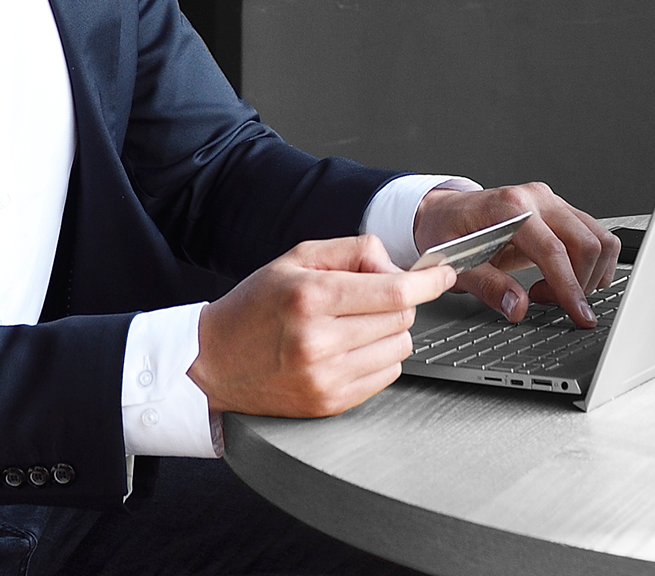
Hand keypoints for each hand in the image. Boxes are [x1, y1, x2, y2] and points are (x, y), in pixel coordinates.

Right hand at [188, 235, 456, 416]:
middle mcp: (318, 340)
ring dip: (389, 332)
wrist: (212, 363)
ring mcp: (325, 377)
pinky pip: (386, 377)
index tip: (443, 275)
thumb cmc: (254, 307)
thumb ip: (353, 250)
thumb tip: (399, 267)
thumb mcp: (296, 260)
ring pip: (399, 348)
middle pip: (401, 318)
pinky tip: (349, 350)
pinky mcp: (330, 403)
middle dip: (398, 303)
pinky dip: (379, 359)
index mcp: (310, 297)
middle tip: (369, 298)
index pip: (394, 291)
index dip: (428, 282)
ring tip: (353, 326)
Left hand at [413, 183, 618, 326]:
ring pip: (598, 239)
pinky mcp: (560, 209)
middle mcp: (537, 198)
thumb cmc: (446, 232)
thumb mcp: (456, 264)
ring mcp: (552, 201)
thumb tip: (518, 307)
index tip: (579, 314)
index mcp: (510, 207)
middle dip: (578, 284)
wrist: (444, 212)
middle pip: (586, 244)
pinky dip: (590, 263)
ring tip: (552, 289)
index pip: (554, 251)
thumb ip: (488, 286)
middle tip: (546, 301)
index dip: (569, 287)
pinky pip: (594, 235)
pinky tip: (562, 276)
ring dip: (588, 273)